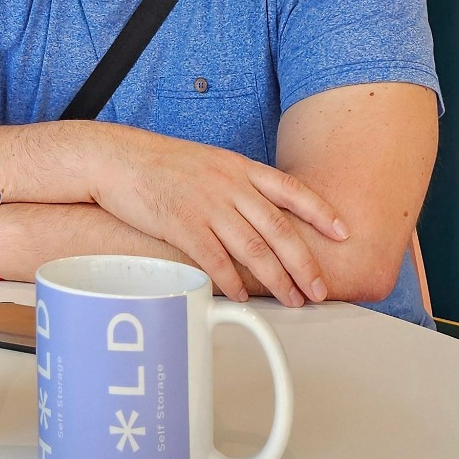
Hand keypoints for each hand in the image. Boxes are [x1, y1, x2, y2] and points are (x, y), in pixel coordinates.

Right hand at [92, 127, 348, 306]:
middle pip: (278, 228)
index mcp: (237, 167)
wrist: (115, 158)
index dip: (320, 211)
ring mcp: (205, 204)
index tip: (343, 231)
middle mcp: (228, 184)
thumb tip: (256, 210)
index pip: (290, 189)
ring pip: (253, 248)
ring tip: (293, 300)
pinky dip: (232, 281)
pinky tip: (243, 295)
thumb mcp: (205, 162)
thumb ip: (234, 183)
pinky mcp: (181, 224)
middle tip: (320, 289)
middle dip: (304, 263)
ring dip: (277, 279)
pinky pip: (215, 259)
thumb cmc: (157, 162)